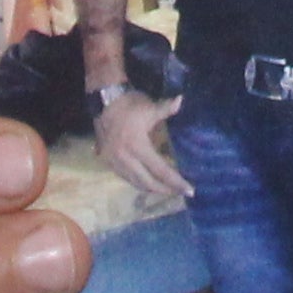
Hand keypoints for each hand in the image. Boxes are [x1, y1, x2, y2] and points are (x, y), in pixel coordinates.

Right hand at [93, 89, 186, 205]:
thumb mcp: (149, 107)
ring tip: (166, 189)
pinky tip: (147, 181)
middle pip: (148, 182)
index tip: (189, 191)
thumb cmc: (129, 105)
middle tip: (179, 192)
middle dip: (165, 190)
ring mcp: (114, 162)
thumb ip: (166, 109)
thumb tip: (180, 100)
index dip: (176, 182)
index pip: (160, 170)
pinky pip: (125, 177)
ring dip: (151, 188)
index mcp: (137, 147)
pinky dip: (138, 182)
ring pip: (135, 182)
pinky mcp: (108, 161)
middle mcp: (125, 159)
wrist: (103, 101)